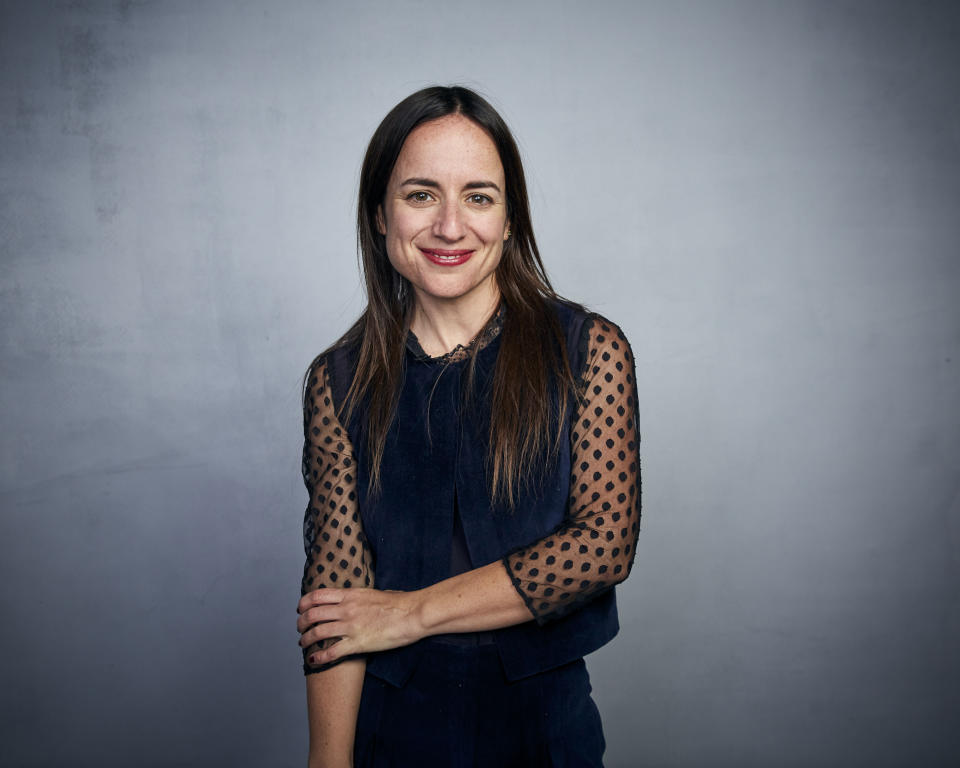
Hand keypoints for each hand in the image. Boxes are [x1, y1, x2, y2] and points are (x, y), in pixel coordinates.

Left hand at [297, 588, 423, 666]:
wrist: (412, 614)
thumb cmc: (399, 603)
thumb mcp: (374, 593)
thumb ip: (360, 597)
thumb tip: (357, 600)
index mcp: (350, 595)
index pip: (317, 596)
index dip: (304, 603)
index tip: (301, 609)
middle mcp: (346, 609)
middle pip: (313, 614)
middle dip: (302, 623)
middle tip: (300, 628)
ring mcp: (350, 626)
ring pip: (317, 633)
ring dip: (306, 639)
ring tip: (303, 643)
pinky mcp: (357, 643)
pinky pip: (331, 652)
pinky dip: (318, 657)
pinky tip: (313, 660)